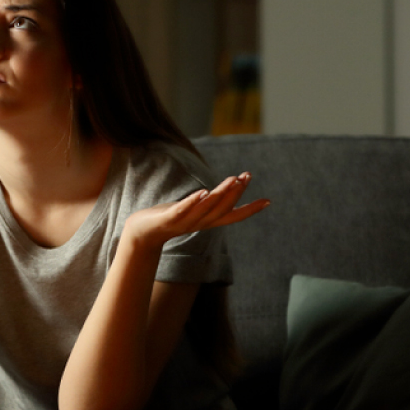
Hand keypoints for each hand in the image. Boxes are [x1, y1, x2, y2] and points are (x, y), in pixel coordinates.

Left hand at [122, 172, 269, 249]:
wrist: (142, 233)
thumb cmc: (169, 219)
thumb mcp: (193, 211)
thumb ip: (209, 204)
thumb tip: (221, 193)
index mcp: (206, 221)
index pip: (232, 217)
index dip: (249, 210)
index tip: (267, 201)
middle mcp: (199, 223)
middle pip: (222, 209)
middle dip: (235, 193)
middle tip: (246, 176)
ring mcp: (183, 222)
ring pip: (206, 208)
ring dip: (220, 194)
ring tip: (231, 179)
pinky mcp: (168, 219)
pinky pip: (183, 211)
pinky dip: (193, 202)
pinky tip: (202, 192)